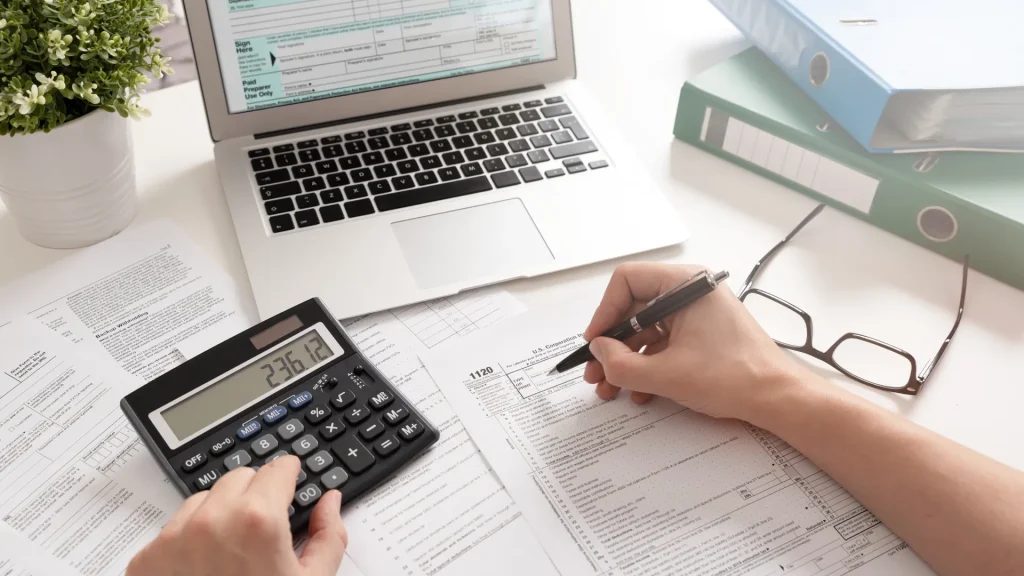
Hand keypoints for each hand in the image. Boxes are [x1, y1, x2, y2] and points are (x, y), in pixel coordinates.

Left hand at [127, 456, 347, 575]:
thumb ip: (329, 535)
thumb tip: (329, 502)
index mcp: (259, 521)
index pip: (277, 468)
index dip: (290, 476)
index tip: (291, 481)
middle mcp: (212, 521)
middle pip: (241, 477)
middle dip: (257, 494)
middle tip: (266, 527)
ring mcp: (173, 540)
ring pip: (204, 499)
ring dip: (221, 513)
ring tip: (234, 553)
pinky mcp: (146, 561)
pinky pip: (172, 529)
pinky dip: (190, 540)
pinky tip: (207, 569)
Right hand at [582, 262, 809, 424]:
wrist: (778, 398)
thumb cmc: (734, 377)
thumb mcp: (666, 374)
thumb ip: (622, 364)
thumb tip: (599, 353)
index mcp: (685, 285)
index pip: (627, 281)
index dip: (604, 312)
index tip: (595, 343)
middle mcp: (690, 292)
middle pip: (634, 309)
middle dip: (612, 345)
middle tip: (595, 373)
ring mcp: (697, 313)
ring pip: (647, 330)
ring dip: (626, 361)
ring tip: (611, 389)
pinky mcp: (702, 334)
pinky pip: (664, 343)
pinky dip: (648, 366)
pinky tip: (639, 392)